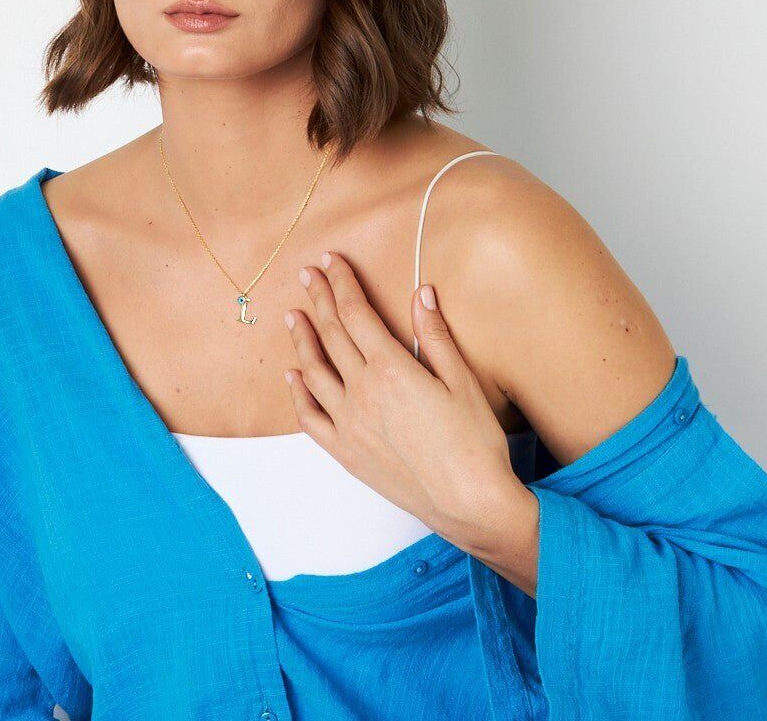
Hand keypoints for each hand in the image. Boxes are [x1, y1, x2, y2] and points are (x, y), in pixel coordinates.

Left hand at [283, 250, 524, 551]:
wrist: (469, 504)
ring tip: (293, 316)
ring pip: (313, 371)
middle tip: (307, 275)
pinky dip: (298, 393)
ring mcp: (348, 423)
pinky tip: (293, 377)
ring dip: (301, 339)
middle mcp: (361, 392)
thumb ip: (435, 334)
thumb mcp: (461, 380)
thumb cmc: (474, 442)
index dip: (341, 283)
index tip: (330, 262)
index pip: (356, 313)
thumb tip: (421, 292)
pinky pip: (310, 418)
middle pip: (331, 334)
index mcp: (390, 369)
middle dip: (318, 299)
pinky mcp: (345, 451)